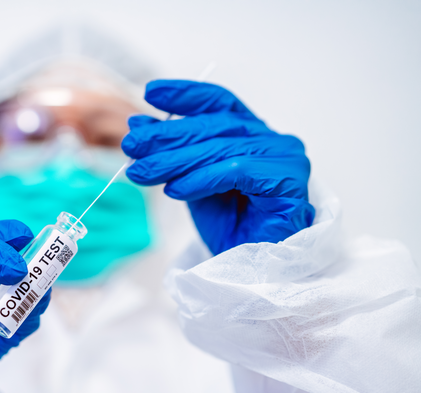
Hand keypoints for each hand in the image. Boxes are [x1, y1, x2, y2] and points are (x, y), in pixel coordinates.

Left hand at [123, 80, 314, 254]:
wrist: (251, 270)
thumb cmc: (228, 227)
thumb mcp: (190, 182)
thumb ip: (172, 153)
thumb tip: (138, 125)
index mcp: (253, 135)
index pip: (219, 103)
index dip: (185, 95)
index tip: (150, 93)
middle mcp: (273, 141)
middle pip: (214, 127)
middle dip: (168, 135)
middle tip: (132, 145)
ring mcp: (286, 158)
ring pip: (221, 149)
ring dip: (175, 161)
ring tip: (142, 172)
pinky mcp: (288, 181)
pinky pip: (237, 172)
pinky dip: (201, 179)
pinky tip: (174, 190)